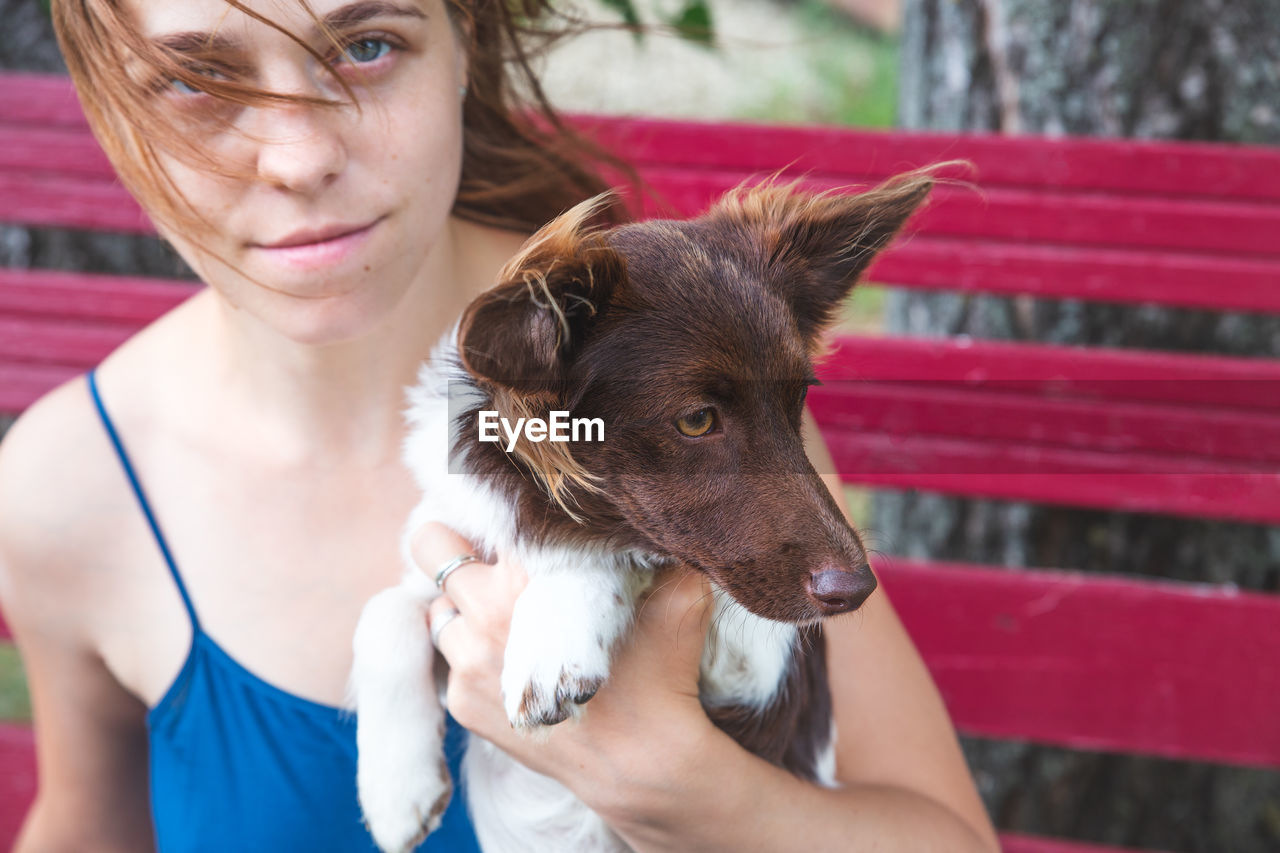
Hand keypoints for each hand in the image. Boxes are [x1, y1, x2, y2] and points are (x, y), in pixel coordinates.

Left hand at [412, 523, 718, 818]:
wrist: (642, 759)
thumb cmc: (662, 666)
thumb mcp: (676, 588)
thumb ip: (652, 541)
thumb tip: (645, 504)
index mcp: (532, 570)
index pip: (480, 511)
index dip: (489, 507)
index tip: (500, 513)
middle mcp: (487, 610)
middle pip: (431, 546)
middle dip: (449, 544)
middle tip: (479, 552)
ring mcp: (467, 660)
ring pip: (438, 607)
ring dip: (462, 606)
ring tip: (504, 618)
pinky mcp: (461, 701)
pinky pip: (449, 659)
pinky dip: (471, 655)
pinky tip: (512, 662)